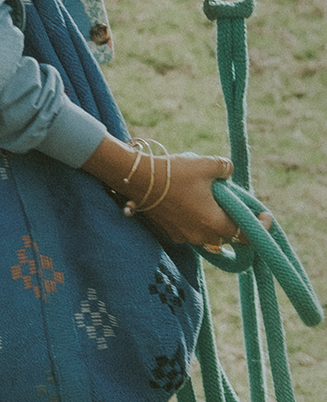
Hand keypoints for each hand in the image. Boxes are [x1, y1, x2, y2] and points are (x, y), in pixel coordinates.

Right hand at [82, 136, 272, 247]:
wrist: (138, 179)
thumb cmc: (175, 172)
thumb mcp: (207, 164)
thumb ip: (225, 168)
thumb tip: (228, 172)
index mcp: (215, 223)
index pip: (246, 235)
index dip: (259, 227)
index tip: (265, 216)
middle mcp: (201, 236)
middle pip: (226, 235)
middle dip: (232, 221)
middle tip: (232, 202)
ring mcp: (183, 237)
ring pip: (207, 233)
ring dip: (212, 220)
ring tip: (207, 198)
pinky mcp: (169, 233)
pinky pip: (190, 230)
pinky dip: (194, 220)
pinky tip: (187, 201)